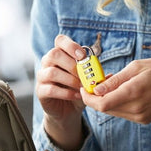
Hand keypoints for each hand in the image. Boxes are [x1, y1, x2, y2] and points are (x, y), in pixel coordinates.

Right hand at [36, 34, 87, 149]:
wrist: (67, 110)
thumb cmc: (78, 89)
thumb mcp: (88, 80)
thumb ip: (96, 75)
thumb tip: (109, 75)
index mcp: (60, 54)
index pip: (60, 40)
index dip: (71, 45)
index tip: (82, 56)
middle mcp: (48, 62)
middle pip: (54, 54)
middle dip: (71, 64)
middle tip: (83, 74)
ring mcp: (42, 76)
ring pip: (52, 72)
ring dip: (70, 80)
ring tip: (81, 87)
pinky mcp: (40, 91)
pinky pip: (51, 89)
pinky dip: (67, 93)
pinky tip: (77, 96)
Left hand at [81, 58, 150, 123]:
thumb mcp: (138, 66)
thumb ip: (116, 79)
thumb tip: (97, 88)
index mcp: (133, 93)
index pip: (100, 103)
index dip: (88, 97)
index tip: (84, 87)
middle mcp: (135, 109)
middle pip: (104, 109)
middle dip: (96, 97)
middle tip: (96, 82)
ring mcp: (140, 117)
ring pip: (113, 111)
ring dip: (107, 100)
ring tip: (112, 84)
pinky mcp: (143, 120)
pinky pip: (123, 113)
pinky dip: (118, 103)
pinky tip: (124, 91)